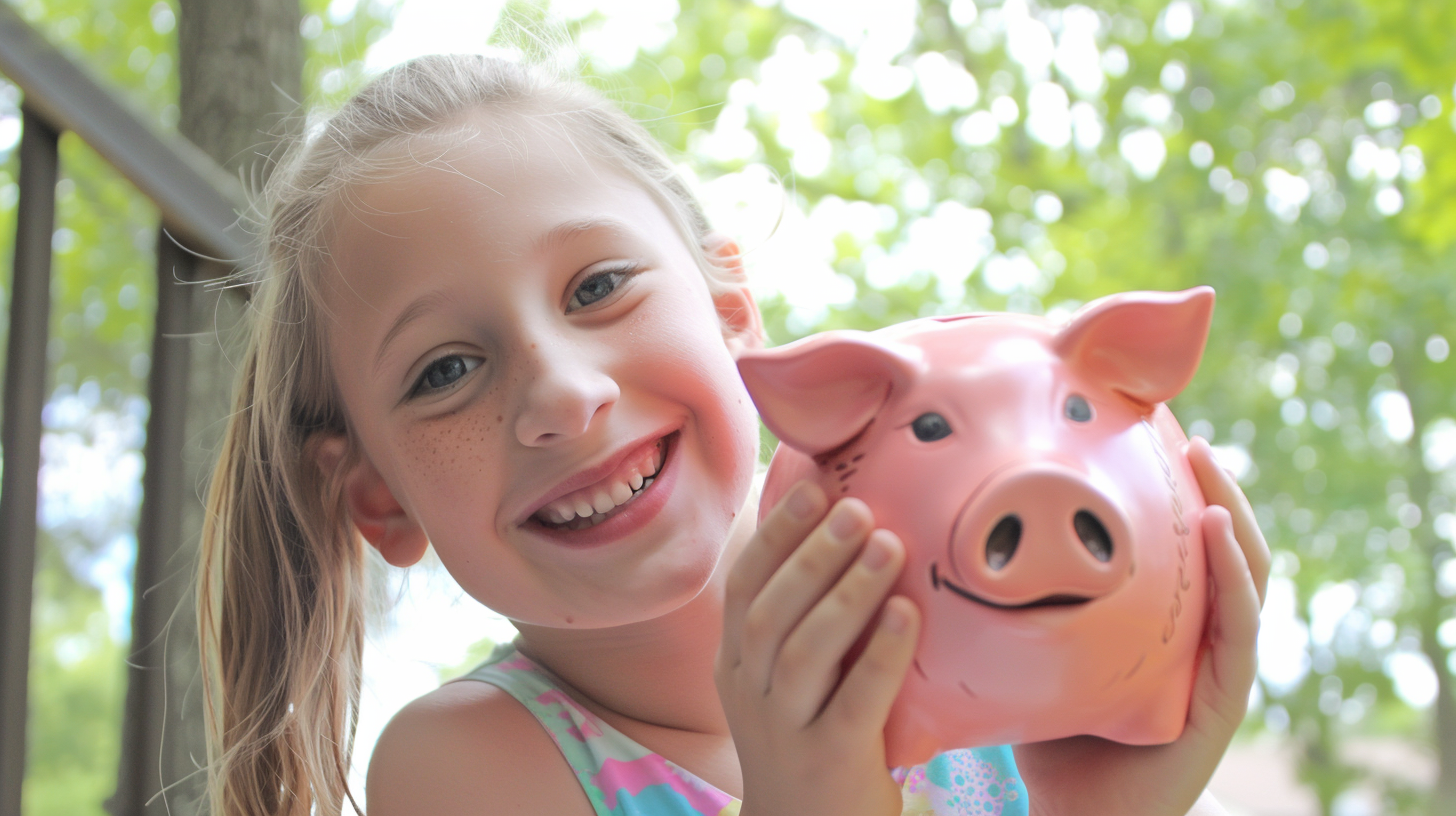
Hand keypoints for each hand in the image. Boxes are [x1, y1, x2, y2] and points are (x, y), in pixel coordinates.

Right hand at [717, 481, 919, 815]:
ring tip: (888, 545)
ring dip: (847, 592)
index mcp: (737, 665)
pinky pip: (854, 700)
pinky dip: (880, 652)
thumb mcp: (786, 682)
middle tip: (856, 508)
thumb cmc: (809, 740)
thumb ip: (801, 623)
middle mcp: (752, 693)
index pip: (745, 586)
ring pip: (805, 650)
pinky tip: (908, 613)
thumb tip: (848, 537)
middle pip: (770, 612)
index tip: (811, 487)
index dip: (775, 534)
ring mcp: (786, 729)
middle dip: (812, 553)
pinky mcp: (831, 760)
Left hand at [1012, 436, 1269, 815]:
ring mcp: (1217, 668)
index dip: (1175, 490)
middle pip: (1220, 546)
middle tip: (1182, 431)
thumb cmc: (1049, 735)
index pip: (1180, 543)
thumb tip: (947, 525)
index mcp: (1162, 622)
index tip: (1150, 429)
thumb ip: (1015, 598)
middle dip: (1210, 485)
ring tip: (1206, 462)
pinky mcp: (1222, 701)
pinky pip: (1236, 628)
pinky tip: (1214, 530)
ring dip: (1230, 513)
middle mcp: (1197, 637)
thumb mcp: (1033, 649)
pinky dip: (1232, 575)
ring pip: (1243, 576)